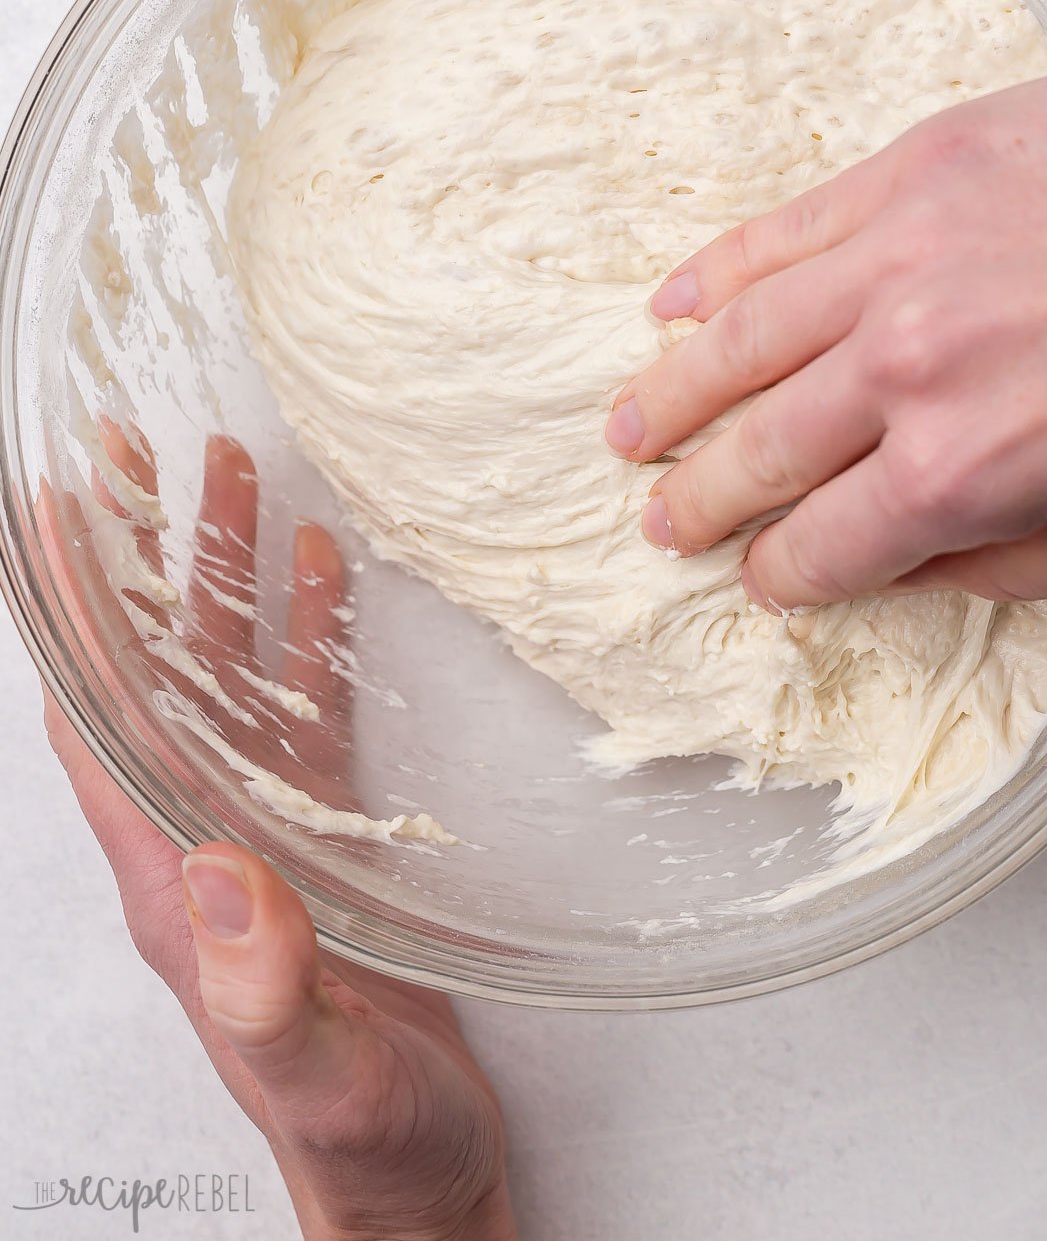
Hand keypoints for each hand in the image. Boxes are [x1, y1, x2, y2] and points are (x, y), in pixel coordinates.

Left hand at [40, 427, 513, 1240]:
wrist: (414, 1187)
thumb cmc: (359, 1143)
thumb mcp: (316, 1069)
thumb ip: (266, 979)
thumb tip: (215, 866)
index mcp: (173, 883)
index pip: (95, 718)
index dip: (69, 615)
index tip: (53, 513)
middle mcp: (200, 838)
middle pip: (150, 668)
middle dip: (137, 558)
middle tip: (137, 457)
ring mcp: (258, 832)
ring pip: (222, 673)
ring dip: (217, 576)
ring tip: (226, 481)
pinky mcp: (320, 840)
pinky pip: (300, 710)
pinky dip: (303, 633)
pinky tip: (314, 577)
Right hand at [606, 57, 1046, 610]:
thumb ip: (1024, 563)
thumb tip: (922, 570)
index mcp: (966, 470)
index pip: (829, 545)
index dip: (782, 574)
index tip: (762, 580)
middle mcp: (909, 364)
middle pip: (763, 447)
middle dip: (703, 496)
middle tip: (659, 517)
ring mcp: (905, 249)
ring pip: (745, 335)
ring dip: (676, 390)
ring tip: (628, 424)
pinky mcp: (924, 160)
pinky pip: (787, 226)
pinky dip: (719, 271)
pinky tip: (676, 303)